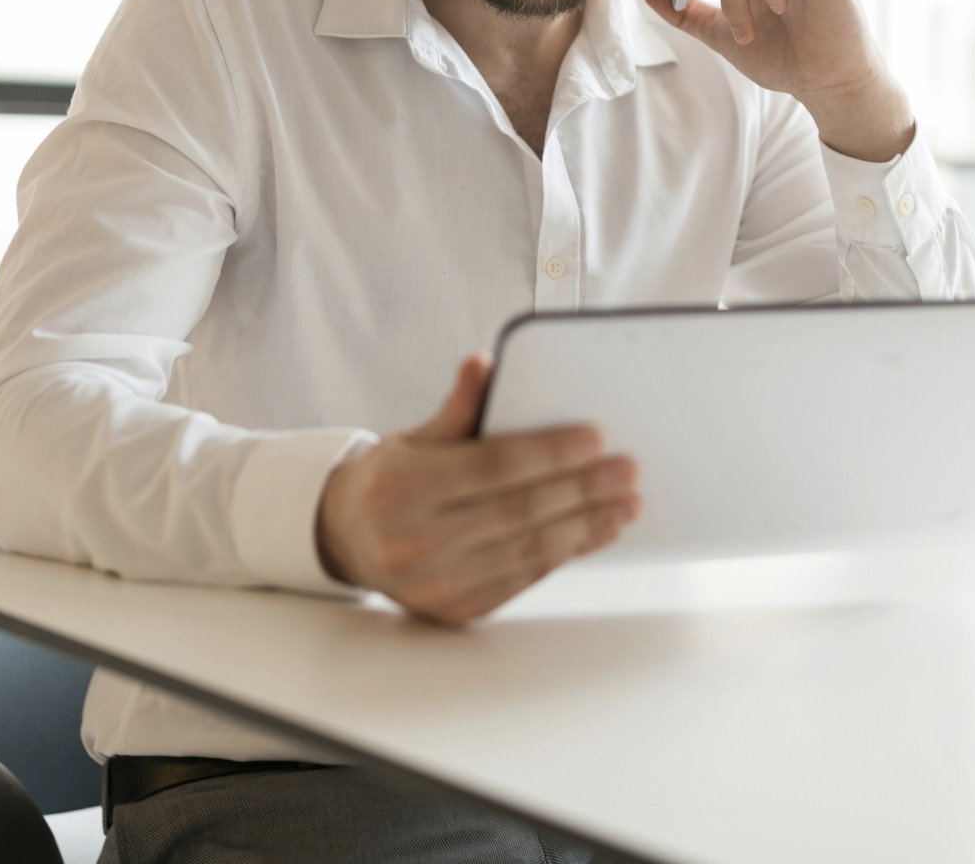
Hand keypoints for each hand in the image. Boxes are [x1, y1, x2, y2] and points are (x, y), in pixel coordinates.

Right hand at [316, 354, 640, 624]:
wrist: (348, 540)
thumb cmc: (390, 480)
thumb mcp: (414, 436)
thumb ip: (458, 406)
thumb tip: (485, 363)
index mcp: (403, 488)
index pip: (492, 466)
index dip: (548, 452)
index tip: (595, 437)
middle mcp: (415, 541)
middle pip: (518, 511)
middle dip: (582, 489)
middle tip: (626, 471)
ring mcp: (436, 583)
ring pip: (528, 550)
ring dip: (585, 526)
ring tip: (624, 504)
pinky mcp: (457, 610)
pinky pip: (523, 578)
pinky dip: (564, 553)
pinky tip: (593, 531)